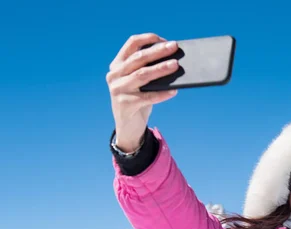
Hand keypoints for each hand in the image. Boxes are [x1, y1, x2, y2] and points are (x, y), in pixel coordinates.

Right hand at [106, 33, 179, 151]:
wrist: (128, 126)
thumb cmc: (138, 99)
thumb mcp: (139, 82)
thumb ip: (148, 70)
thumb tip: (173, 60)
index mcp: (117, 64)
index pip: (131, 44)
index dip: (148, 39)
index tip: (165, 39)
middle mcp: (115, 75)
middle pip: (138, 58)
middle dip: (158, 51)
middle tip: (174, 47)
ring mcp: (118, 89)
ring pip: (142, 75)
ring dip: (160, 69)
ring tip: (175, 65)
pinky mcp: (125, 104)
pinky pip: (147, 97)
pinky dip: (162, 94)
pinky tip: (174, 91)